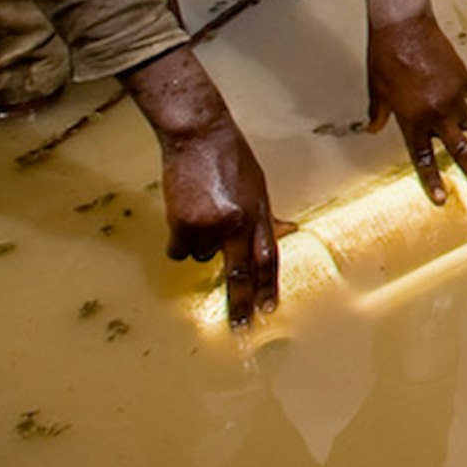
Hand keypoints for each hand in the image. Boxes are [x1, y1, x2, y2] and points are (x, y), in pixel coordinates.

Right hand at [120, 48, 281, 324]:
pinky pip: (180, 250)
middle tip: (241, 331)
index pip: (267, 260)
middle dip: (240, 306)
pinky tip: (183, 215)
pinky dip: (180, 240)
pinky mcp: (184, 224)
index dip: (266, 288)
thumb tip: (286, 231)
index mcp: (259, 214)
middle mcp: (238, 224)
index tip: (267, 312)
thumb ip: (264, 216)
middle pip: (240, 275)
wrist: (198, 135)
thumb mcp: (257, 186)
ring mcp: (210, 225)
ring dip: (201, 245)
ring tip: (201, 212)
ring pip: (202, 257)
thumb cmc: (229, 157)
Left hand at [360, 0, 466, 204]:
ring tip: (442, 102)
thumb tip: (372, 128)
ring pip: (466, 118)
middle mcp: (437, 112)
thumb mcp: (376, 90)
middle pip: (464, 152)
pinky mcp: (464, 77)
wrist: (403, 25)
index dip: (433, 181)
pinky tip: (446, 78)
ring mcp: (454, 95)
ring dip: (458, 119)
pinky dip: (460, 92)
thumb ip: (378, 114)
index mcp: (413, 119)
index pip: (424, 158)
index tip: (442, 200)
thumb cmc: (385, 58)